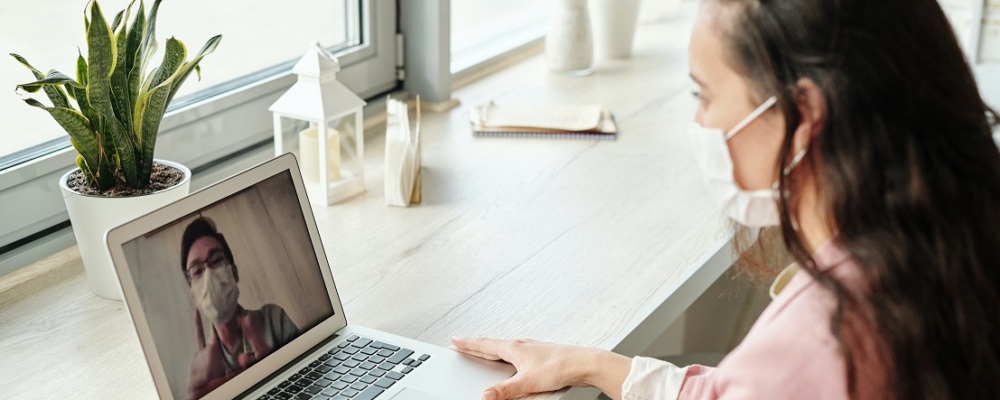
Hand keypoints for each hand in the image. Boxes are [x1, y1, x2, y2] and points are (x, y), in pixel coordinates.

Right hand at [450, 337, 630, 399]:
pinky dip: (506, 355)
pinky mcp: (539, 356)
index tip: (455, 340)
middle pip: (492, 345)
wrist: (584, 363)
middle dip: (476, 345)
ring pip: (504, 348)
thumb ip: (505, 390)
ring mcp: (531, 349)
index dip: (468, 344)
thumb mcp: (528, 382)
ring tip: (482, 351)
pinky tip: (511, 361)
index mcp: (514, 348)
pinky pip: (515, 353)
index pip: (484, 345)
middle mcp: (521, 345)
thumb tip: (486, 395)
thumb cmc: (560, 366)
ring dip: (491, 349)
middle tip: (462, 343)